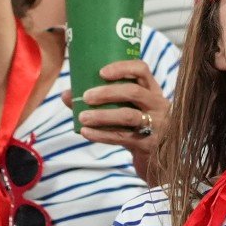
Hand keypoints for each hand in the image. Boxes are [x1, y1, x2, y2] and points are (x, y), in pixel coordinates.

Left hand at [76, 51, 174, 177]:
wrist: (158, 157)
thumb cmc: (136, 125)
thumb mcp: (127, 109)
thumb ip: (100, 100)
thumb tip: (66, 94)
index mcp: (151, 89)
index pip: (141, 69)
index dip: (122, 68)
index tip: (101, 72)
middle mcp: (157, 104)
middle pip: (133, 92)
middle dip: (108, 92)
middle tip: (86, 96)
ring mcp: (155, 124)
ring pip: (127, 115)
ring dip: (102, 115)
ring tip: (82, 117)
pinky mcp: (147, 143)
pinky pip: (121, 137)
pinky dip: (101, 134)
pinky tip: (85, 132)